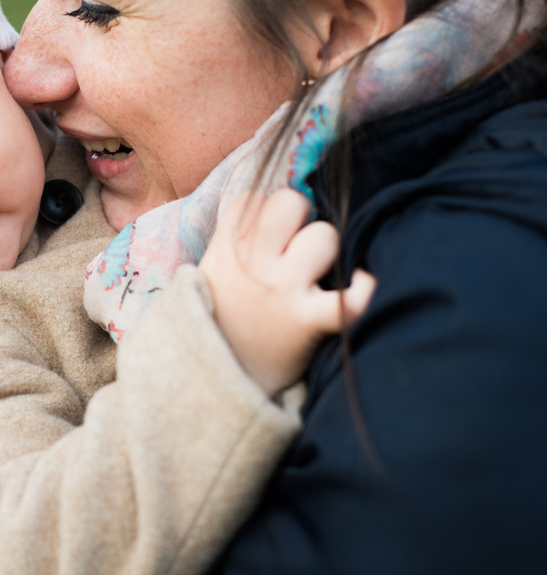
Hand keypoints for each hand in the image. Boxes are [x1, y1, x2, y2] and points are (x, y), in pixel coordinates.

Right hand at [199, 188, 375, 396]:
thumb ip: (237, 235)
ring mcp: (282, 290)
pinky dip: (361, 291)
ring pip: (325, 236)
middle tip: (294, 242)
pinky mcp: (306, 321)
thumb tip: (278, 202)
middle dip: (299, 215)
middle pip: (291, 202)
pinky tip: (362, 283)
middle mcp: (254, 262)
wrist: (214, 376)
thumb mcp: (211, 269)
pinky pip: (347, 298)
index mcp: (226, 248)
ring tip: (313, 272)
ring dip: (325, 251)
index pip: (254, 197)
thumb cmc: (221, 316)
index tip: (266, 231)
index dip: (265, 210)